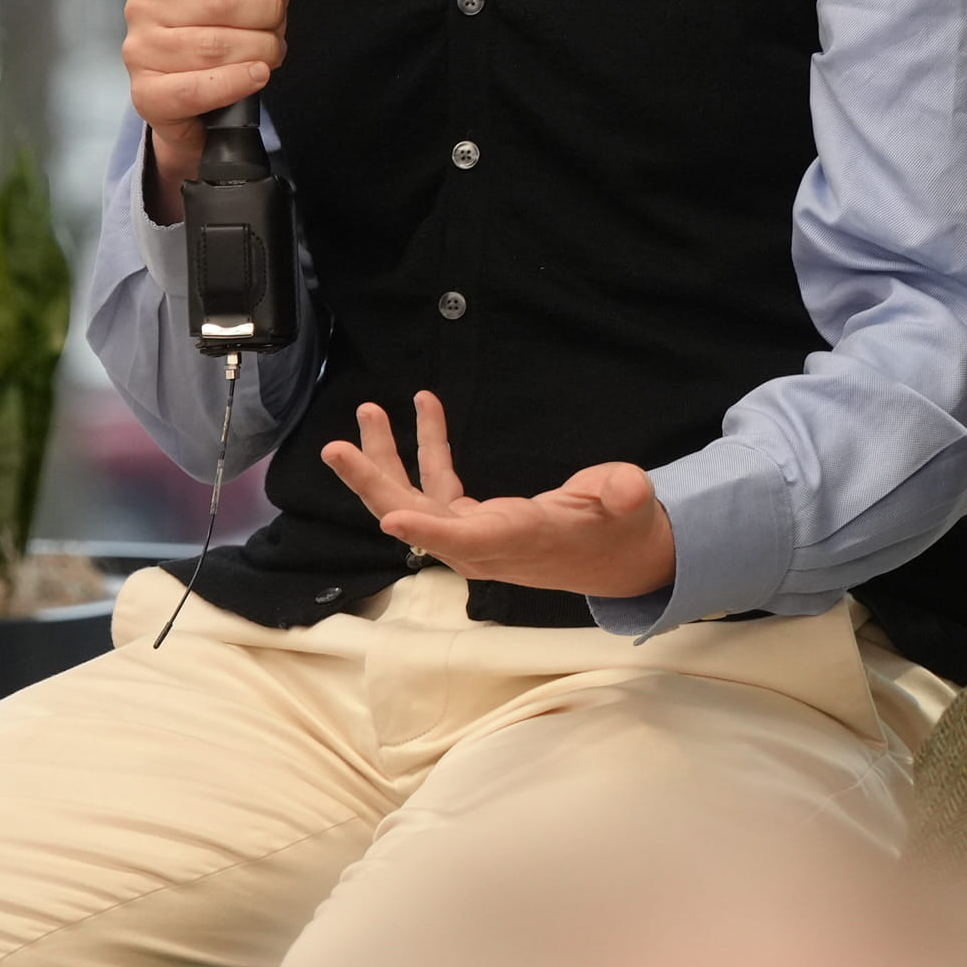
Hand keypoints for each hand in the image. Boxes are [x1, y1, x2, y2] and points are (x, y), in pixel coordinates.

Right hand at [125, 0, 315, 189]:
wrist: (198, 99)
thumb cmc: (222, 31)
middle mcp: (143, 3)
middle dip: (265, 13)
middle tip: (273, 24)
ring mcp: (141, 49)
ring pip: (214, 46)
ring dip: (259, 51)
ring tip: (266, 53)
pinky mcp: (147, 94)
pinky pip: (197, 89)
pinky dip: (237, 82)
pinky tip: (256, 76)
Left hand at [319, 389, 678, 599]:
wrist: (617, 558)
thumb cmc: (621, 529)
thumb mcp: (630, 509)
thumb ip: (624, 496)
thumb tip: (630, 488)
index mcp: (520, 541)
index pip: (468, 542)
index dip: (428, 532)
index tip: (389, 520)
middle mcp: (485, 544)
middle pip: (416, 519)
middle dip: (374, 485)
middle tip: (336, 449)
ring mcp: (473, 534)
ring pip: (415, 500)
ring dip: (386, 459)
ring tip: (368, 412)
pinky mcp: (473, 520)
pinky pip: (437, 485)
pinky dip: (426, 448)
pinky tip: (422, 408)